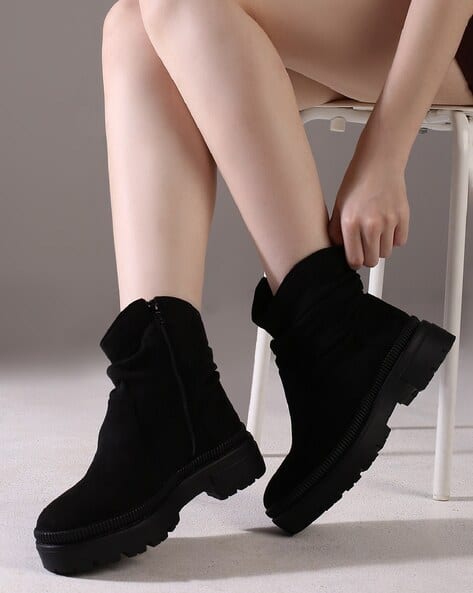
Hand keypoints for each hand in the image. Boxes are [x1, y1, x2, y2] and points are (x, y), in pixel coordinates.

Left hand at [328, 137, 409, 269]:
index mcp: (351, 223)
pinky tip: (386, 226)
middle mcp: (371, 224)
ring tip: (374, 232)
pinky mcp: (403, 217)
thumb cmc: (357, 182)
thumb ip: (336, 231)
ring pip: (386, 253)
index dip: (353, 261)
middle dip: (367, 256)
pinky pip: (400, 241)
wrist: (378, 164)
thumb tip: (338, 250)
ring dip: (380, 247)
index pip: (354, 260)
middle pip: (372, 261)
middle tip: (364, 246)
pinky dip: (394, 238)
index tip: (354, 258)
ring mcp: (389, 221)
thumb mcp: (338, 207)